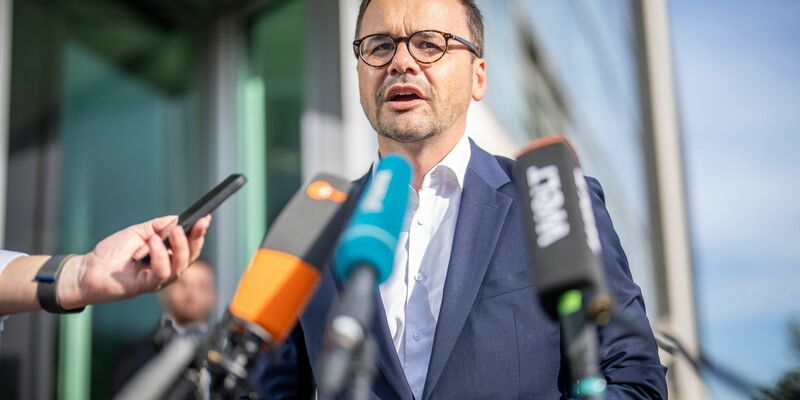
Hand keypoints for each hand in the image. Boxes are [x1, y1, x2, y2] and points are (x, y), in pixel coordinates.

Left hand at [56, 215, 211, 308]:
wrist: (89, 269)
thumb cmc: (112, 252)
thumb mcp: (139, 232)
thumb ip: (158, 226)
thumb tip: (178, 219)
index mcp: (167, 255)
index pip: (189, 245)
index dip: (199, 233)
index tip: (205, 218)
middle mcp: (167, 268)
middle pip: (191, 256)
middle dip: (197, 238)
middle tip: (199, 223)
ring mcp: (158, 279)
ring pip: (180, 265)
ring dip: (179, 246)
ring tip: (174, 231)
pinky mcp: (147, 286)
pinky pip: (162, 272)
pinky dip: (160, 256)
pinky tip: (151, 243)